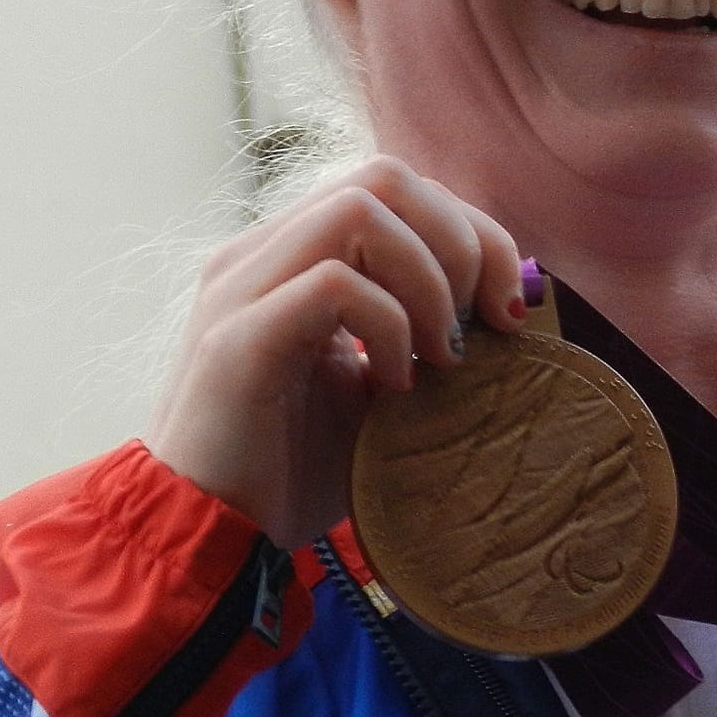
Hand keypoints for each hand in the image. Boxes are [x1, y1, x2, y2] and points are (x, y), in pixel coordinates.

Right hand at [146, 157, 525, 548]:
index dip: (472, 230)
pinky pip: (333, 283)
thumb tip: (508, 308)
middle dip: (463, 241)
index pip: (397, 187)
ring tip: (439, 355)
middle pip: (386, 177)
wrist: (208, 538)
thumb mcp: (378, 389)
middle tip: (483, 325)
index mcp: (293, 256)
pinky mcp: (237, 338)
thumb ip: (424, 336)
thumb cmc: (292, 469)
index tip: (508, 308)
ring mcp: (241, 289)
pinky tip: (392, 385)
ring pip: (360, 211)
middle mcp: (261, 254)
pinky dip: (388, 325)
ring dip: (428, 279)